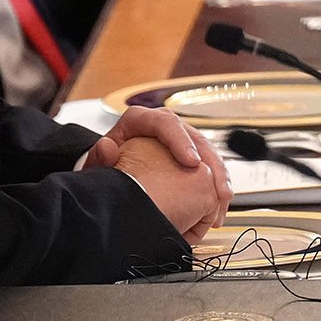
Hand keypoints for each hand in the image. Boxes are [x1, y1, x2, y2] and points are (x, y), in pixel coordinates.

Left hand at [93, 106, 231, 236]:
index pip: (166, 122)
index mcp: (141, 120)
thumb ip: (100, 156)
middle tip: (216, 190)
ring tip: (223, 199)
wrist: (108, 170)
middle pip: (195, 137)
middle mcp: (163, 125)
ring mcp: (178, 138)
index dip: (182, 141)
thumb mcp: (97, 163)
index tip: (192, 163)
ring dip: (219, 176)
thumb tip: (106, 146)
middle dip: (210, 164)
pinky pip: (207, 164)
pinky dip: (215, 182)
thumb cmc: (104, 165)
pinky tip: (220, 200)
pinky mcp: (187, 153)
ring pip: (207, 151)